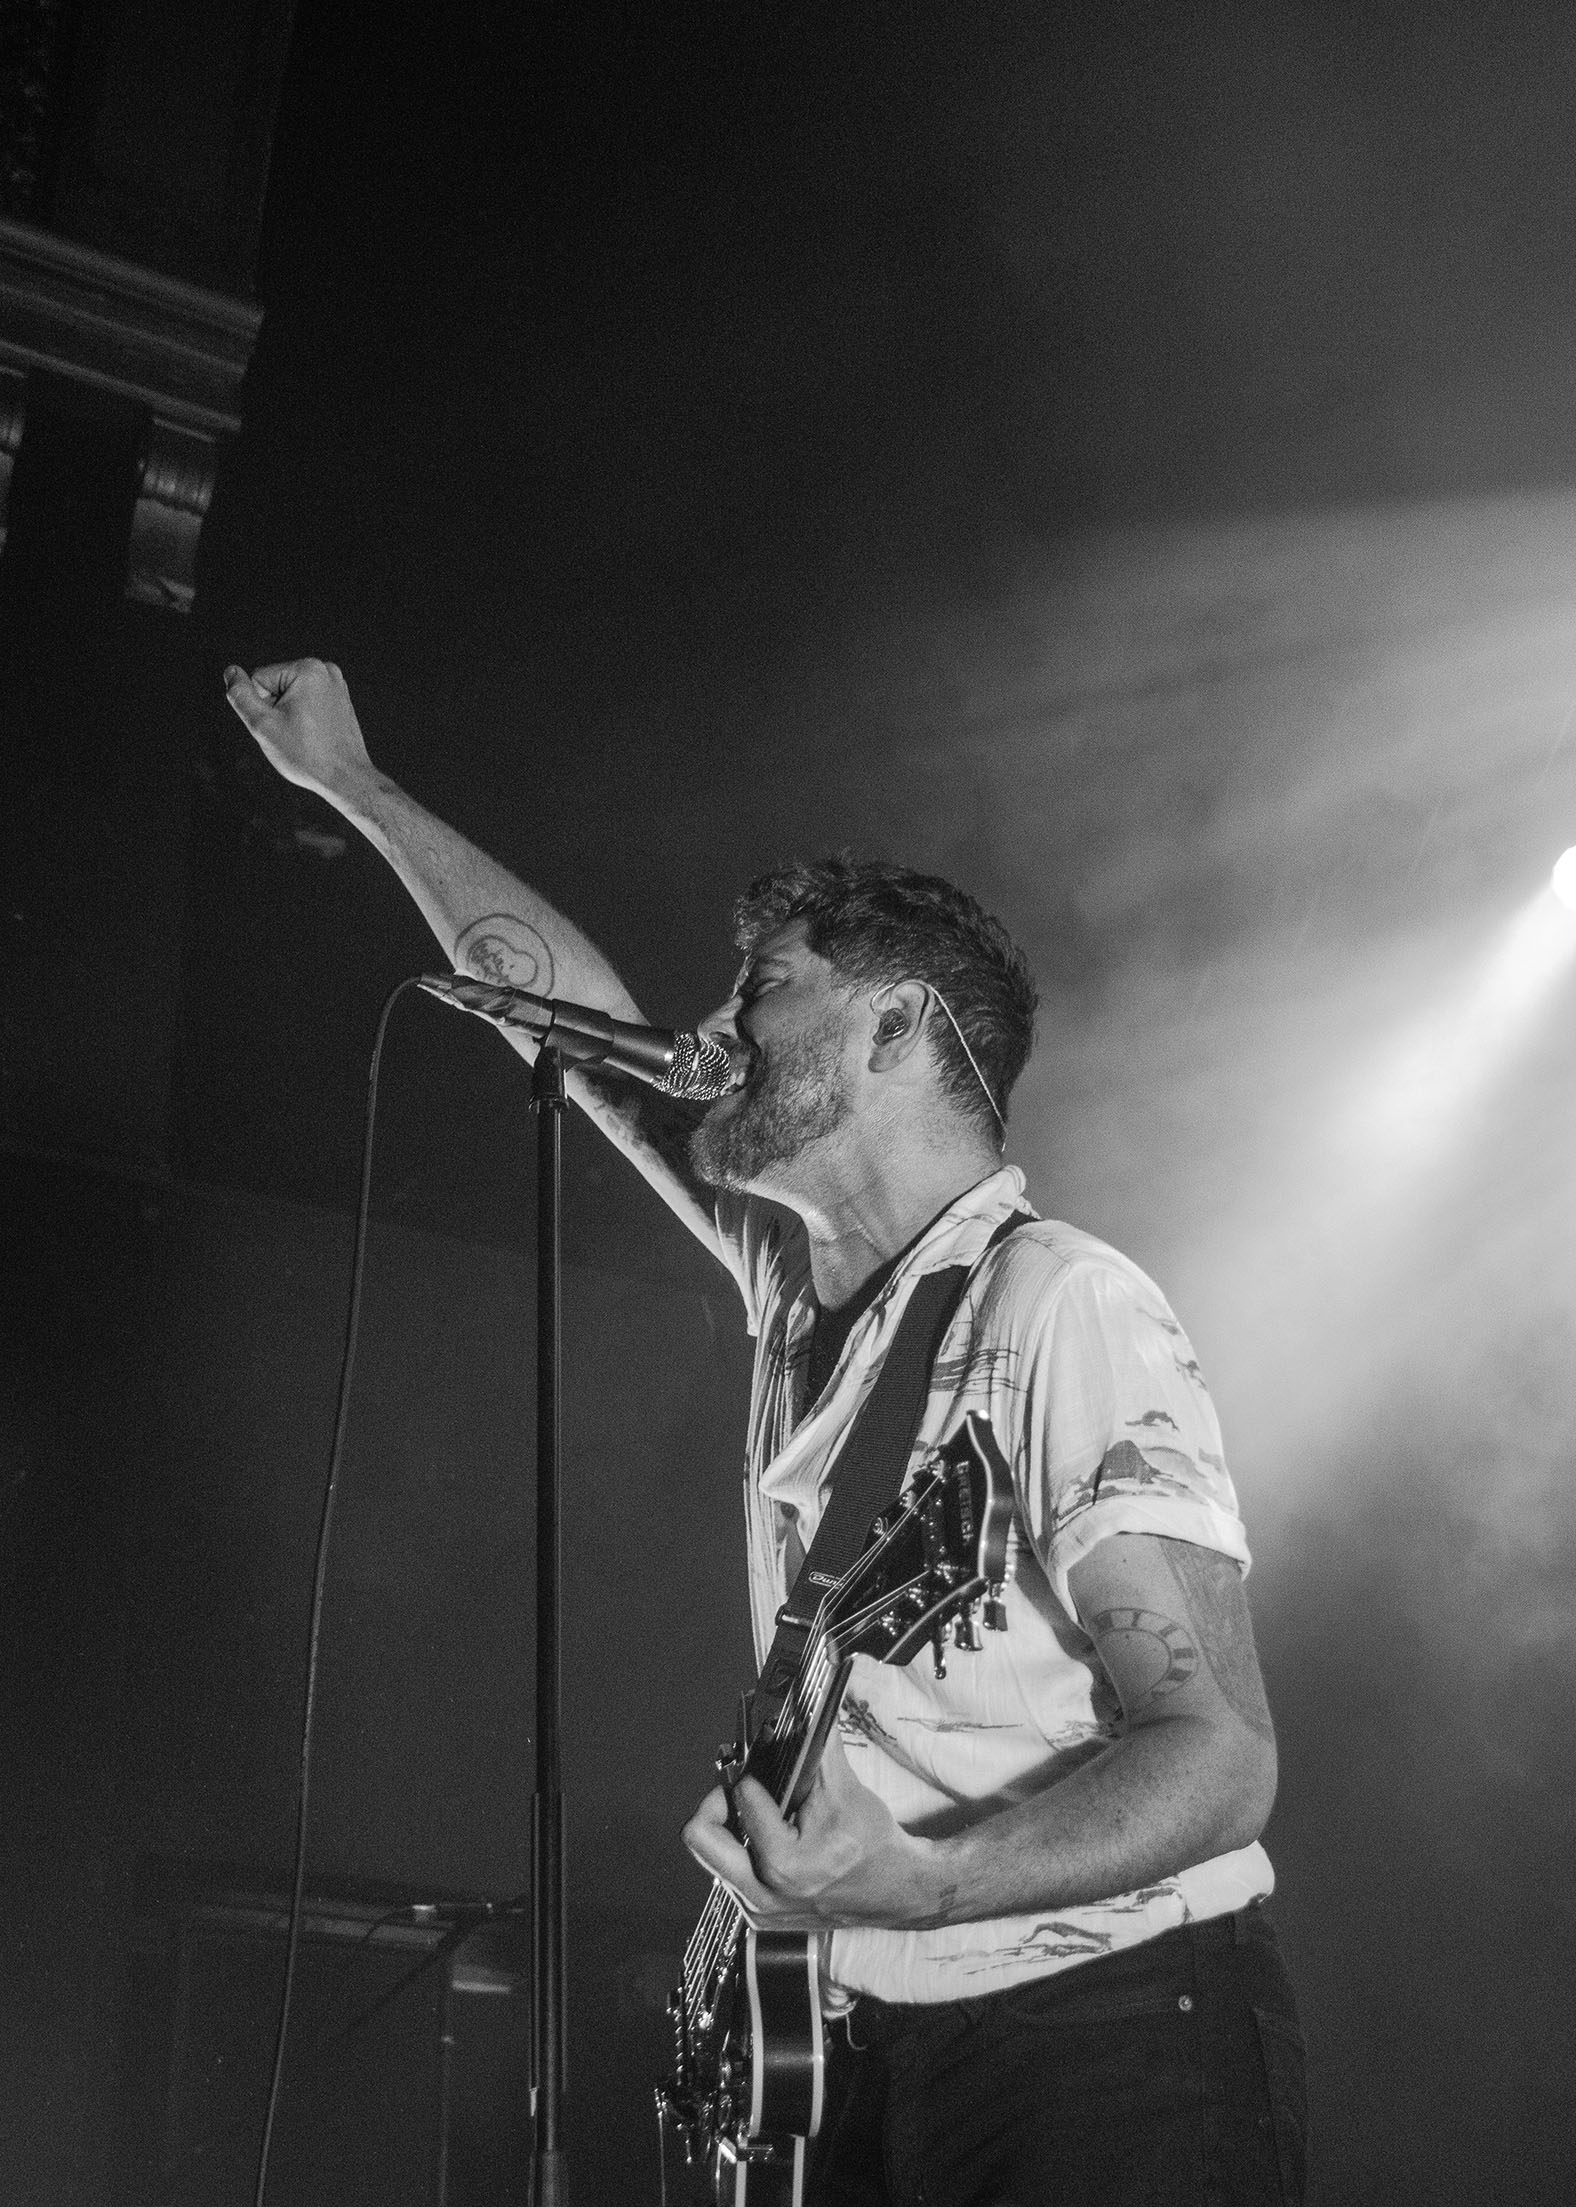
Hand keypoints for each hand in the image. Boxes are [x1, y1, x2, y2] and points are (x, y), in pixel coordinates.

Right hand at [223, 657, 373, 801]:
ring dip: (289, 717)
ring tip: (306, 736)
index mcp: (307, 668)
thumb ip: (240, 695)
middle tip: (294, 735)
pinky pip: (307, 704)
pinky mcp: (340, 699)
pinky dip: (305, 720)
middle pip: (276, 687)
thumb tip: (230, 672)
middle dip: (276, 711)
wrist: (346, 779)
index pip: (259, 680)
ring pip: (290, 697)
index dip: (262, 708)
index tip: (282, 727)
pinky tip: (316, 736)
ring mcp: (335, 684)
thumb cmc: (307, 755)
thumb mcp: (262, 725)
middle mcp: (325, 670)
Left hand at [681, 1726, 954, 1932]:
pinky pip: (727, 1873)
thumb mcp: (845, 1787)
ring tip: (757, 1812)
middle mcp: (764, 1895)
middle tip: (742, 1788)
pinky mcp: (759, 1916)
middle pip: (700, 1837)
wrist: (894, 1889)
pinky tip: (766, 1837)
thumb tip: (799, 1707)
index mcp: (784, 1865)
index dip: (753, 1775)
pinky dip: (739, 1848)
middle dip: (718, 1802)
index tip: (763, 1766)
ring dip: (727, 1826)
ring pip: (709, 1855)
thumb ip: (815, 1745)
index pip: (742, 1801)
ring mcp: (759, 1911)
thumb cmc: (872, 1841)